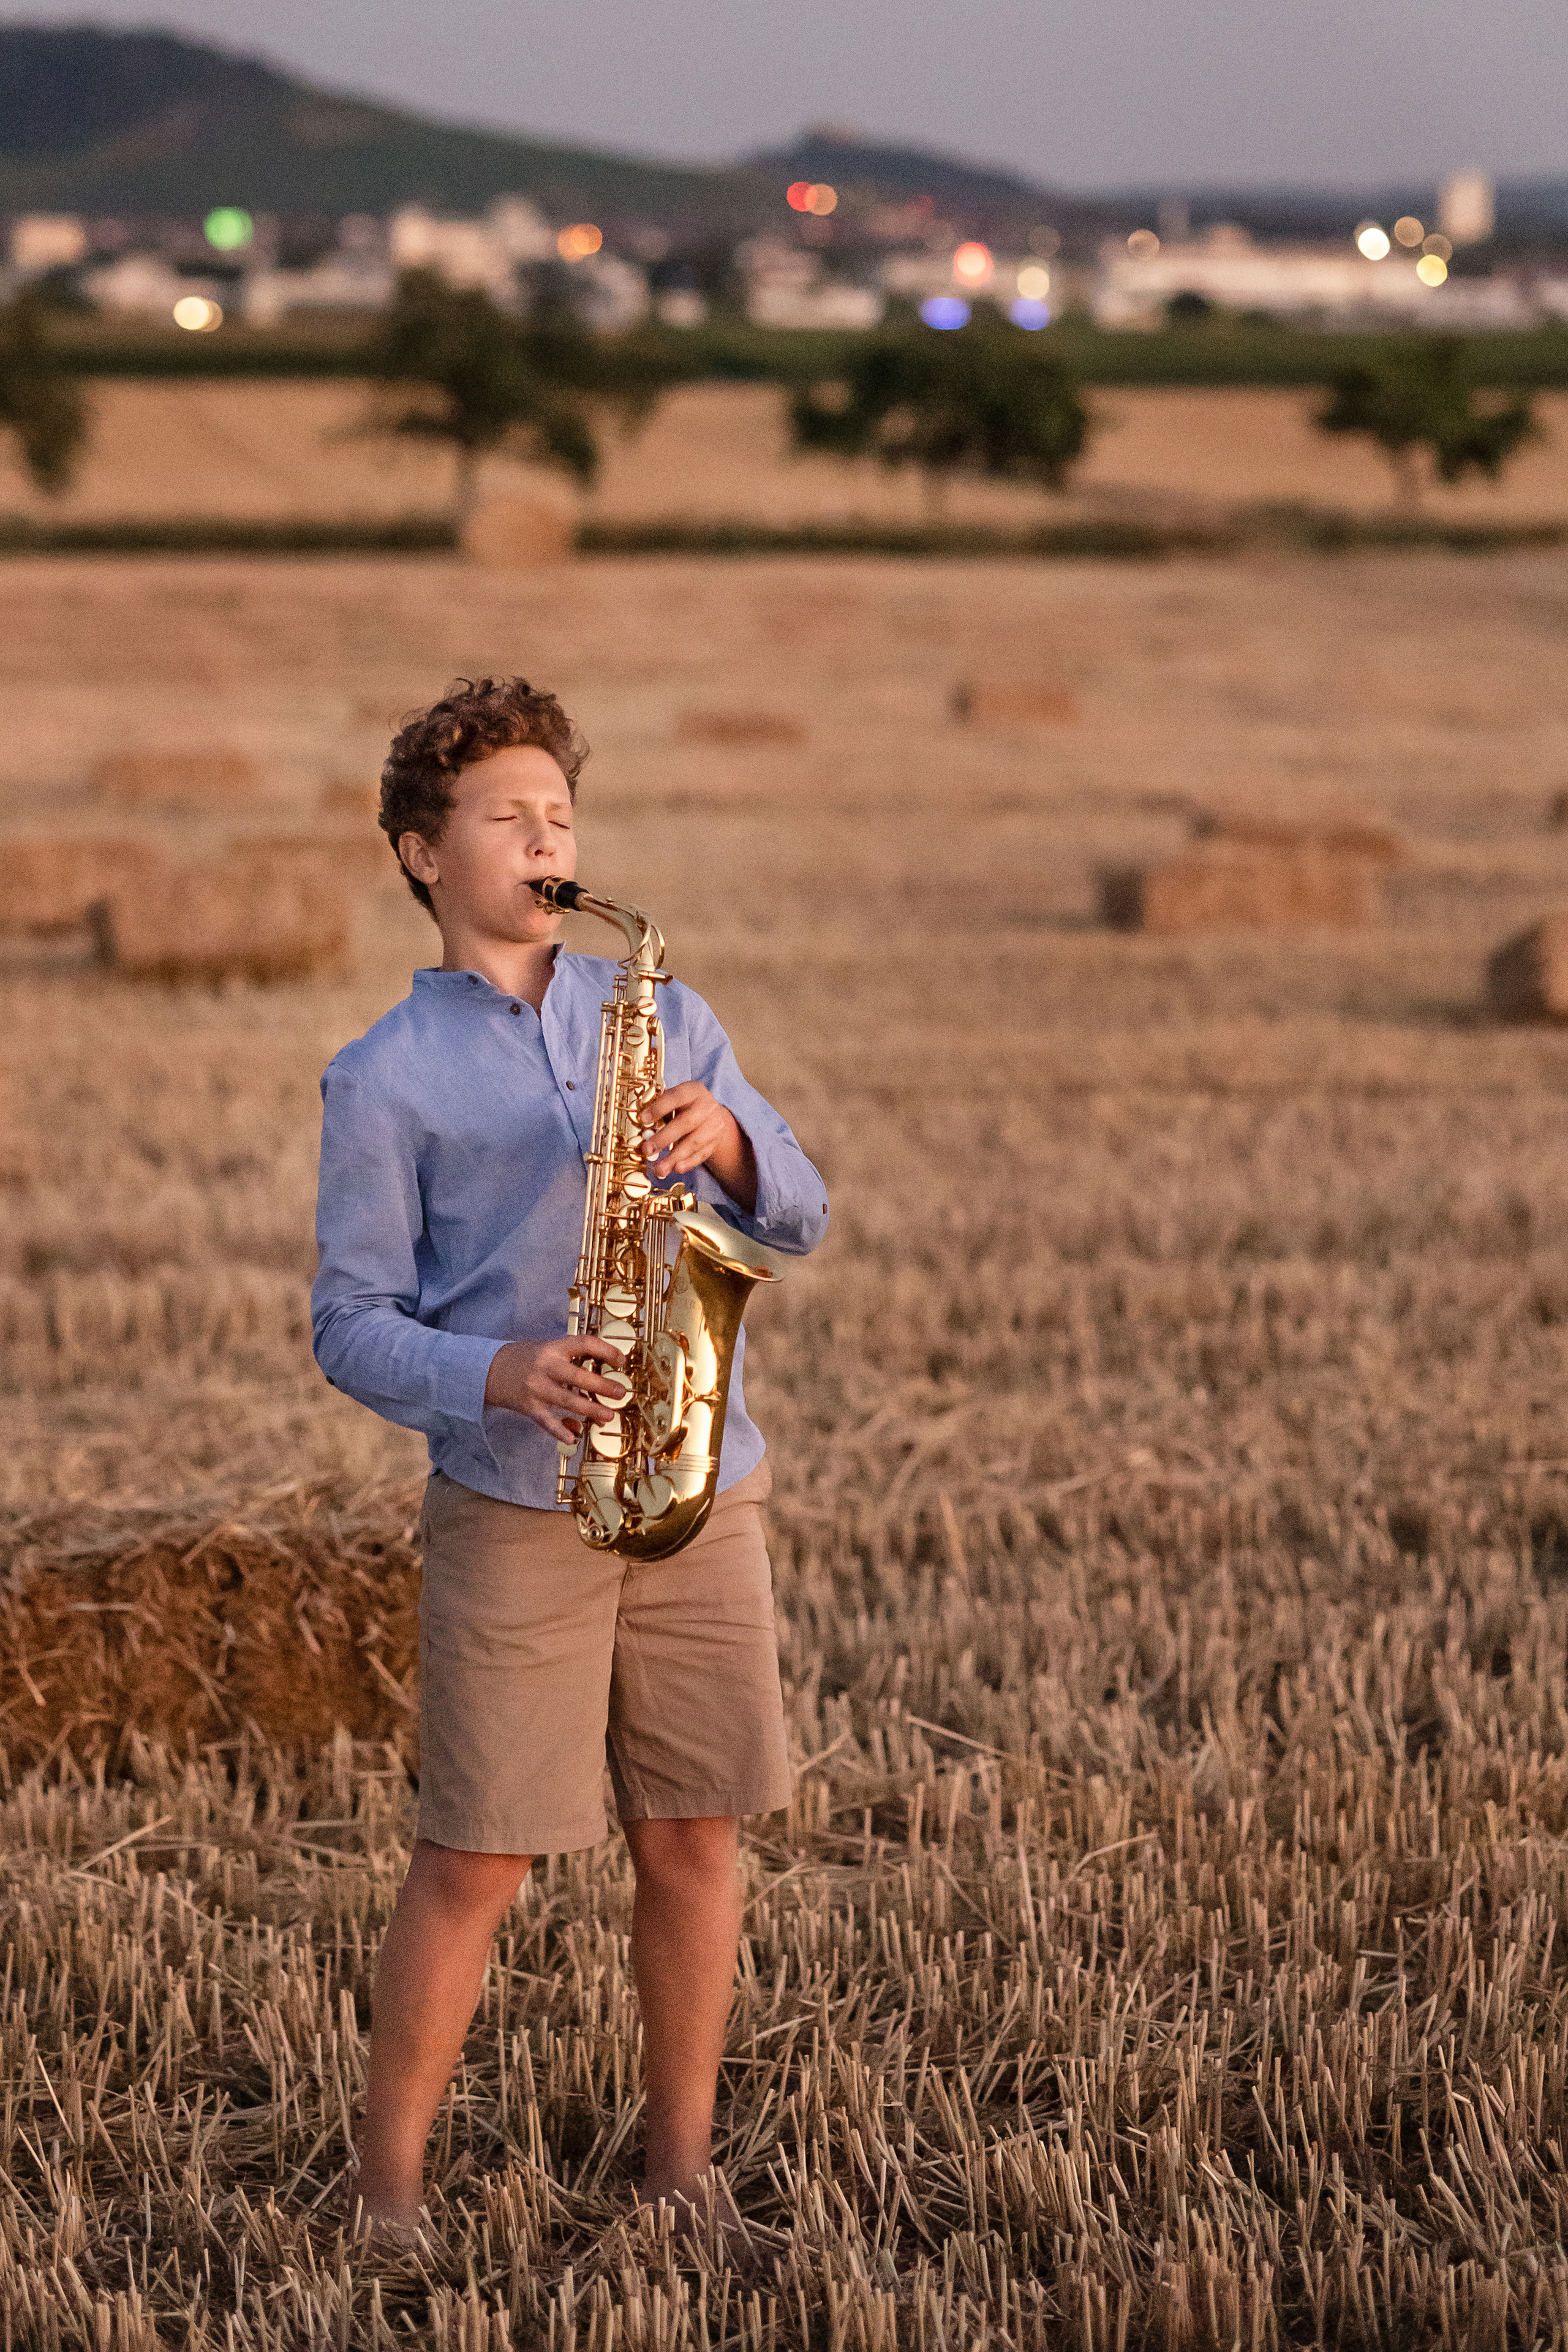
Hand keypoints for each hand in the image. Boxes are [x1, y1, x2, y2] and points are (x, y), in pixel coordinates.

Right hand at [484, 1336, 628, 1443]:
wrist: (489, 1369)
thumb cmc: (525, 1358)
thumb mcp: (548, 1349)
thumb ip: (571, 1360)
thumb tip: (600, 1377)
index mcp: (553, 1348)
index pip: (584, 1344)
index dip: (606, 1350)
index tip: (620, 1360)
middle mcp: (546, 1367)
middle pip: (579, 1377)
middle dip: (603, 1386)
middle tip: (620, 1393)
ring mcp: (538, 1388)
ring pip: (568, 1401)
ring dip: (591, 1410)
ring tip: (608, 1416)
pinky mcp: (530, 1407)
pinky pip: (547, 1422)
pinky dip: (560, 1431)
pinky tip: (573, 1437)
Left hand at [639, 1083, 757, 1210]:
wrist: (713, 1115)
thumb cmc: (686, 1106)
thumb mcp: (675, 1100)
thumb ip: (659, 1108)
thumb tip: (638, 1124)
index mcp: (692, 1091)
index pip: (675, 1097)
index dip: (659, 1108)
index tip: (643, 1120)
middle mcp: (706, 1107)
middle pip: (685, 1123)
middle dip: (664, 1138)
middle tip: (647, 1150)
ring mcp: (713, 1126)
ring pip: (694, 1142)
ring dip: (674, 1157)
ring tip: (659, 1169)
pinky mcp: (715, 1142)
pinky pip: (701, 1155)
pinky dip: (688, 1163)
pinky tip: (676, 1169)